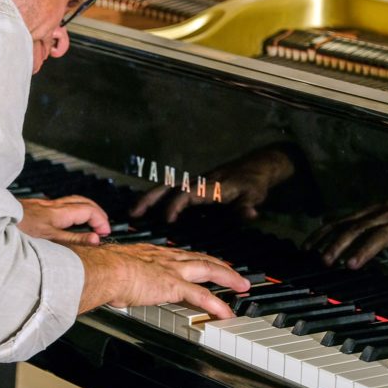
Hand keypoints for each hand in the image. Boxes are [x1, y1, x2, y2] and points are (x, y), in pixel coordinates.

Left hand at [17, 195, 110, 245]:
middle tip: (104, 226)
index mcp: (60, 213)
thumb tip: (96, 239)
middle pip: (83, 202)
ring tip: (91, 222)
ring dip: (85, 209)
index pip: (89, 211)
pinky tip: (67, 220)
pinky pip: (61, 204)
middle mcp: (54, 205)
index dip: (101, 221)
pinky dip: (72, 210)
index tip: (105, 233)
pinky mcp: (37, 207)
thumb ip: (74, 239)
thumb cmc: (22, 231)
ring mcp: (45, 205)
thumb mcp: (51, 240)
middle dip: (97, 212)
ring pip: (72, 201)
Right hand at [72, 242, 250, 318]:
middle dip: (220, 266)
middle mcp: (165, 258)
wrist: (103, 269)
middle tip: (234, 273)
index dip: (195, 260)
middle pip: (200, 259)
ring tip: (242, 286)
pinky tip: (226, 313)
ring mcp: (172, 271)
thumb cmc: (102, 269)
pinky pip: (201, 296)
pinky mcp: (173, 286)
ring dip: (227, 278)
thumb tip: (114, 286)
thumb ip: (121, 276)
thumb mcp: (114, 269)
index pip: (181, 256)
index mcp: (152, 254)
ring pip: (208, 271)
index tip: (204, 263)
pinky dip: (216, 305)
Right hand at [130, 147, 294, 222]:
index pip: (189, 194)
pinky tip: (147, 210)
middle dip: (150, 199)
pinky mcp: (193, 186)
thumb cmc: (253, 184)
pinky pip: (171, 191)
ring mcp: (194, 183)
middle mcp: (198, 182)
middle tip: (133, 213)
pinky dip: (156, 199)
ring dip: (149, 198)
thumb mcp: (254, 196)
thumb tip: (251, 214)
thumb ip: (248, 206)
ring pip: (166, 188)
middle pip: (169, 187)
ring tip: (133, 212)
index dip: (176, 205)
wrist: (255, 167)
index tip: (166, 219)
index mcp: (211, 187)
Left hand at [303, 175, 387, 280]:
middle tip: (322, 261)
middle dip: (336, 245)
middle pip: (355, 228)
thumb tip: (334, 231)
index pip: (340, 222)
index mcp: (372, 213)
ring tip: (350, 265)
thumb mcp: (381, 212)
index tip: (305, 248)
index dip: (322, 234)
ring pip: (380, 237)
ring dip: (364, 251)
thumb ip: (360, 222)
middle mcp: (383, 216)